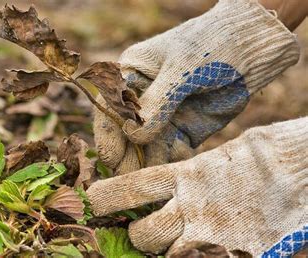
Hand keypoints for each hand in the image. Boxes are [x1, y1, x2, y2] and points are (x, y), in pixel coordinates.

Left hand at [88, 117, 307, 255]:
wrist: (306, 169)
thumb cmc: (267, 154)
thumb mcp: (221, 156)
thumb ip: (191, 175)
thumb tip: (170, 186)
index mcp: (187, 176)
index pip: (132, 188)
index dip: (107, 197)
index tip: (91, 201)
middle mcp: (194, 207)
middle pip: (143, 234)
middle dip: (138, 235)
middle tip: (143, 230)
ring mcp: (214, 234)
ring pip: (168, 255)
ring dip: (167, 250)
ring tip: (179, 239)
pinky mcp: (238, 254)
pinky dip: (202, 257)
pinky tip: (212, 246)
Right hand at [94, 0, 299, 174]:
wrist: (252, 49)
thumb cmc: (211, 44)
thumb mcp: (181, 70)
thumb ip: (157, 102)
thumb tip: (133, 135)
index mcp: (128, 76)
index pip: (109, 110)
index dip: (108, 136)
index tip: (113, 160)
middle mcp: (140, 100)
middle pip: (124, 135)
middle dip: (127, 158)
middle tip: (131, 179)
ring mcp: (162, 117)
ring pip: (146, 149)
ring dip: (149, 164)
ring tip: (157, 174)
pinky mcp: (183, 131)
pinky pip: (171, 153)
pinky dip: (174, 160)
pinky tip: (182, 160)